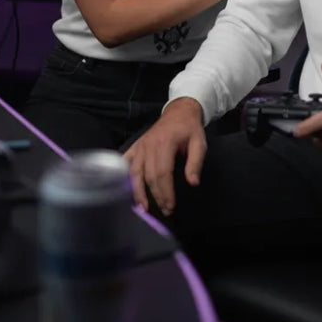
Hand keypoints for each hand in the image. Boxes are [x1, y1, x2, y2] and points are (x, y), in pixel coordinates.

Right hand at [123, 98, 205, 215]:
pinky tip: (122, 188)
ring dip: (137, 191)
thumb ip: (196, 163)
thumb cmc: (189, 129)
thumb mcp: (199, 143)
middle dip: (156, 196)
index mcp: (165, 143)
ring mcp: (140, 145)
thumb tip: (193, 183)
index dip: (165, 192)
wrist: (179, 111)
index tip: (170, 206)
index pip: (162, 173)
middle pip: (149, 175)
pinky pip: (125, 161)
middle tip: (164, 210)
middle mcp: (149, 145)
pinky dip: (122, 175)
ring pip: (135, 172)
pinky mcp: (136, 146)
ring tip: (142, 208)